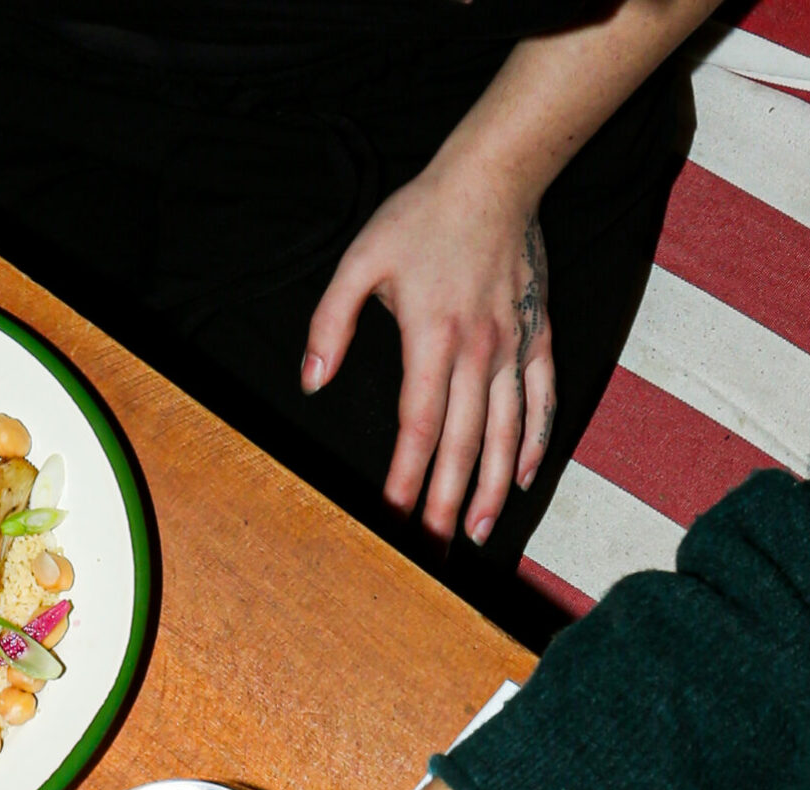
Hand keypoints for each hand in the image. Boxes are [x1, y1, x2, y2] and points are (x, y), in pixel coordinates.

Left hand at [301, 157, 554, 547]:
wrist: (496, 175)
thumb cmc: (422, 216)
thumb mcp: (359, 260)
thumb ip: (330, 323)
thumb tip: (311, 380)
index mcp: (432, 339)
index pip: (417, 427)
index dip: (406, 478)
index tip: (393, 518)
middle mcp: (479, 352)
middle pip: (461, 444)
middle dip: (445, 502)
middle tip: (433, 549)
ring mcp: (514, 346)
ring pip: (505, 432)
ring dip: (491, 487)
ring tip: (475, 531)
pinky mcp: (537, 334)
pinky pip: (541, 397)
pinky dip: (534, 440)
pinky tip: (523, 476)